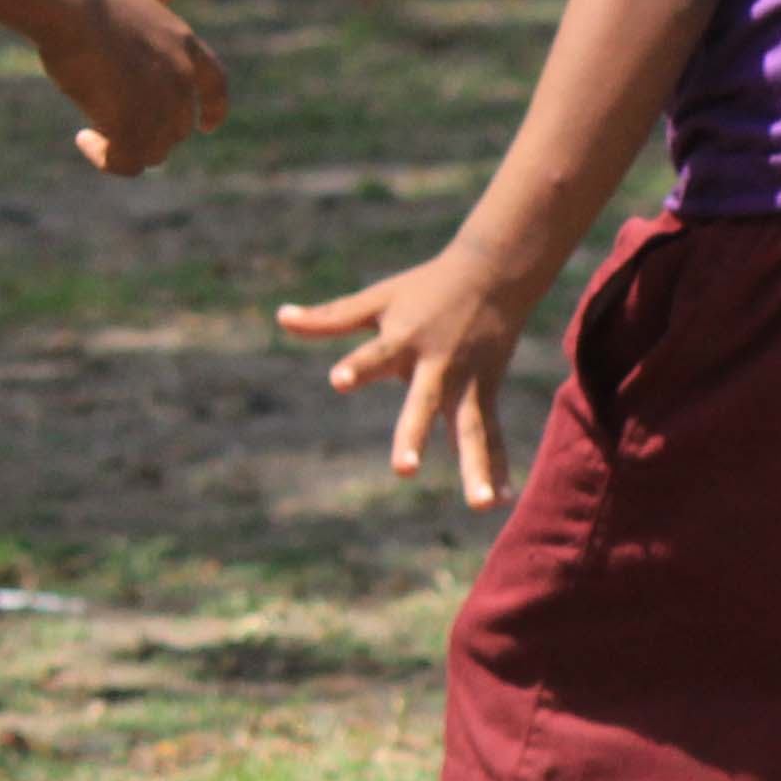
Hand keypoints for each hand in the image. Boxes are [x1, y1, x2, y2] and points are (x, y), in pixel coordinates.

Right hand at [35, 0, 232, 173]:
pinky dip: (108, 160)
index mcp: (186, 47)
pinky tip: (85, 141)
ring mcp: (160, 103)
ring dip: (125, 148)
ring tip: (95, 137)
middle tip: (112, 125)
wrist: (69, 6)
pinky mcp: (132, 122)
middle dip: (150, 132)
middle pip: (177, 127)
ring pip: (154, 149)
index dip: (214, 109)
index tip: (207, 126)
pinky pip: (127, 161)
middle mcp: (181, 78)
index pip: (217, 86)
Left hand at [276, 249, 537, 509]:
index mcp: (404, 339)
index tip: (338, 381)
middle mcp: (437, 366)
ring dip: (476, 468)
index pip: (375, 356)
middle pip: (424, 405)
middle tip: (403, 470)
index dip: (358, 369)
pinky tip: (500, 500)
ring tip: (480, 506)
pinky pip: (490, 435)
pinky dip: (497, 466)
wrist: (496, 274)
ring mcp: (466, 383)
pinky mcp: (485, 392)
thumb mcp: (378, 299)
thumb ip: (330, 317)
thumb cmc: (427, 287)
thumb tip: (280, 316)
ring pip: (470, 430)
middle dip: (415, 436)